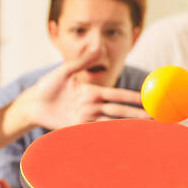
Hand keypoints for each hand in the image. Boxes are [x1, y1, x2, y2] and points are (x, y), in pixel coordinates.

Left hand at [21, 52, 148, 129]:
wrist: (31, 105)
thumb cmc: (46, 86)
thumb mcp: (63, 72)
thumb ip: (81, 62)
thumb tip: (97, 47)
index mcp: (92, 92)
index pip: (116, 96)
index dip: (132, 98)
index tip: (148, 99)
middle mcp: (92, 106)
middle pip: (119, 112)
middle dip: (137, 116)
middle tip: (155, 119)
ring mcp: (86, 119)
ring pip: (111, 124)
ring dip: (128, 128)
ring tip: (144, 131)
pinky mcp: (77, 129)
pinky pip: (96, 134)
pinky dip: (109, 137)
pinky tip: (120, 140)